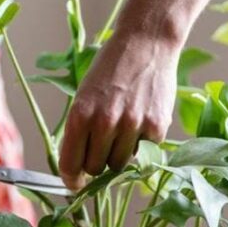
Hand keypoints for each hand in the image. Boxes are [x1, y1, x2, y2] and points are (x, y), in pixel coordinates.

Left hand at [59, 23, 180, 189]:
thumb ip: (81, 130)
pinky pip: (143, 152)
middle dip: (95, 162)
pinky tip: (139, 119)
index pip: (70, 164)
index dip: (71, 178)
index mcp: (81, 115)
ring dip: (117, 155)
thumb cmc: (110, 68)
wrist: (146, 43)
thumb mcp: (84, 95)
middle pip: (95, 169)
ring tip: (121, 129)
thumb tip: (77, 167)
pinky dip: (139, 143)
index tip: (74, 183)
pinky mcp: (156, 127)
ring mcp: (132, 126)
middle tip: (101, 145)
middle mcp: (105, 123)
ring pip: (119, 165)